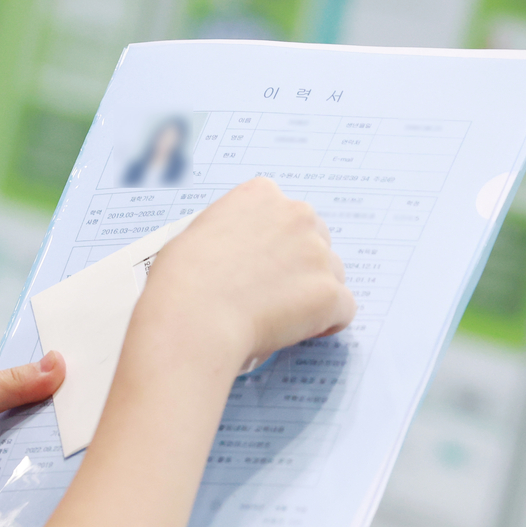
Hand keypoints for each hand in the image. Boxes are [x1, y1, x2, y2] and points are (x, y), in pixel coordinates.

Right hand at [140, 177, 354, 367]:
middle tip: (272, 295)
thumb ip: (234, 233)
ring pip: (332, 275)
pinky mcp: (330, 293)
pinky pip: (343, 309)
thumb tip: (242, 255)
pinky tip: (297, 332)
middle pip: (316, 241)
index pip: (286, 215)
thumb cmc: (182, 281)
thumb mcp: (199, 233)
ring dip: (313, 294)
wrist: (193, 316)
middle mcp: (296, 214)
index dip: (276, 245)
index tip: (262, 266)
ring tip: (278, 317)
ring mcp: (317, 253)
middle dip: (300, 267)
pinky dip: (326, 323)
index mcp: (261, 194)